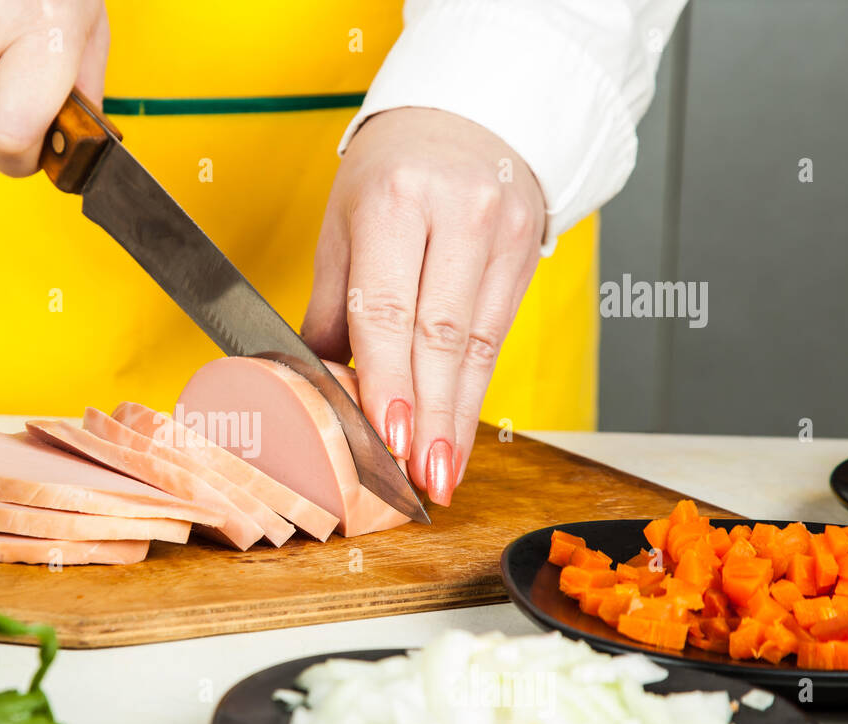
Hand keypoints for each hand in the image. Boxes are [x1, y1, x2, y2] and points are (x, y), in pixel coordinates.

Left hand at [302, 107, 545, 505]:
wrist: (466, 118)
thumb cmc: (390, 174)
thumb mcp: (342, 227)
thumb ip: (332, 309)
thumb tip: (317, 388)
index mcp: (397, 202)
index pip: (390, 309)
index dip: (390, 381)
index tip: (388, 438)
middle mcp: (460, 215)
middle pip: (443, 338)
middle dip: (430, 419)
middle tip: (420, 482)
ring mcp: (504, 234)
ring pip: (479, 348)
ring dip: (457, 421)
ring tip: (440, 476)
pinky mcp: (531, 255)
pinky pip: (498, 339)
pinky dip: (474, 395)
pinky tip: (457, 434)